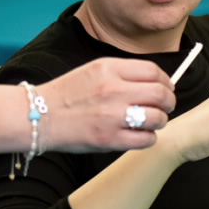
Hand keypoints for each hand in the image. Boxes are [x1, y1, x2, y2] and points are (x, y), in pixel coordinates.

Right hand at [36, 58, 176, 151]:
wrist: (39, 116)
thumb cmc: (67, 94)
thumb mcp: (94, 70)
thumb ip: (124, 74)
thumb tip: (156, 82)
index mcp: (110, 69)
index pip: (154, 72)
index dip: (166, 81)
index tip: (166, 88)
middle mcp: (113, 90)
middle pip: (160, 94)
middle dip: (168, 102)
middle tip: (164, 107)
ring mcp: (112, 116)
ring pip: (157, 118)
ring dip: (159, 121)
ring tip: (151, 122)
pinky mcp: (110, 139)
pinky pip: (146, 139)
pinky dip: (148, 138)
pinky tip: (139, 135)